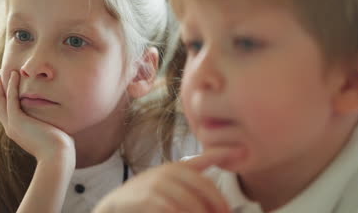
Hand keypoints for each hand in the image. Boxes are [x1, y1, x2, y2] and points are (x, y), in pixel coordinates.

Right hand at [0, 70, 74, 164]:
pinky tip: (15, 75)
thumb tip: (61, 118)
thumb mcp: (53, 132)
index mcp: (19, 131)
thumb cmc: (61, 148)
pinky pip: (11, 99)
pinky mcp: (17, 122)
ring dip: (3, 84)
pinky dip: (11, 86)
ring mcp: (13, 125)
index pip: (7, 110)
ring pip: (1, 100)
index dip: (6, 95)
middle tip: (2, 72)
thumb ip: (51, 124)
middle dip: (0, 87)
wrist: (58, 157)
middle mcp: (12, 128)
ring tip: (7, 70)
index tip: (9, 82)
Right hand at [93, 148, 242, 212]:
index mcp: (175, 168)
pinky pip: (172, 209)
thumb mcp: (167, 187)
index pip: (202, 158)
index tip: (244, 151)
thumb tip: (219, 202)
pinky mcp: (146, 200)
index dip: (222, 153)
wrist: (114, 208)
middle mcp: (166, 173)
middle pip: (202, 186)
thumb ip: (190, 185)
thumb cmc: (144, 200)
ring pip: (190, 203)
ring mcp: (155, 185)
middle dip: (217, 203)